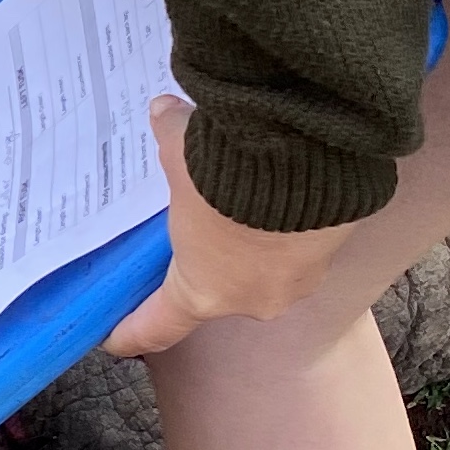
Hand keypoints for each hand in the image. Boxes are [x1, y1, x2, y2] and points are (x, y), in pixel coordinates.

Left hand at [103, 96, 355, 356]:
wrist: (313, 158)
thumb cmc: (227, 175)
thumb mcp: (182, 154)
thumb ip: (168, 137)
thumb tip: (162, 111)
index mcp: (202, 293)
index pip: (157, 327)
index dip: (132, 333)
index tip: (114, 337)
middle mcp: (252, 299)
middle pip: (218, 289)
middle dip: (208, 262)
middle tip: (197, 228)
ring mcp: (298, 280)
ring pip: (264, 266)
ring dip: (253, 239)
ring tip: (246, 202)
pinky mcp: (334, 250)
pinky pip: (300, 240)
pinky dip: (288, 220)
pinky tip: (284, 188)